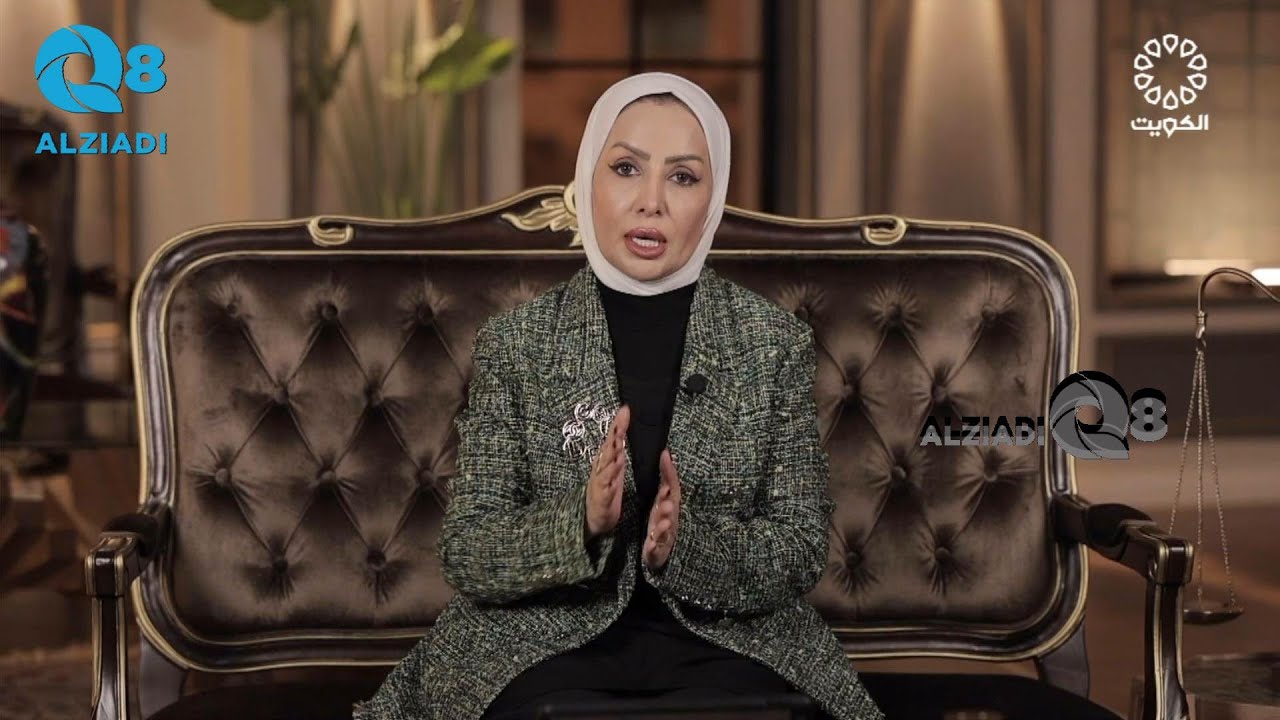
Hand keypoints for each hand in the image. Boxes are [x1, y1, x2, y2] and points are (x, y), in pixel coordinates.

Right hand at [585, 405, 628, 540]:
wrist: (593, 516)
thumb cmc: (606, 488)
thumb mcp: (614, 465)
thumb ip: (617, 446)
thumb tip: (622, 424)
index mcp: (606, 459)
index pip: (613, 438)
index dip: (618, 424)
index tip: (625, 409)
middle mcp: (601, 467)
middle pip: (608, 448)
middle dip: (614, 434)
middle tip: (621, 421)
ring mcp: (600, 482)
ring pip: (607, 468)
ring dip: (613, 457)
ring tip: (620, 447)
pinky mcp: (602, 498)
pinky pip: (607, 489)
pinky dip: (611, 482)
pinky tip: (616, 476)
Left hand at [643, 448, 681, 570]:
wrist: (660, 551)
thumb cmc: (661, 521)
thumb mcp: (662, 498)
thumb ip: (665, 478)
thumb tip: (665, 453)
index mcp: (668, 504)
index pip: (671, 486)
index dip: (668, 472)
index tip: (664, 455)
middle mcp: (670, 518)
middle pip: (671, 508)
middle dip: (669, 499)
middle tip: (665, 491)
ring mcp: (665, 534)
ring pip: (666, 528)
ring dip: (665, 523)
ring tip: (664, 519)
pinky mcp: (657, 549)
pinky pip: (655, 548)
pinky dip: (654, 546)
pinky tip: (651, 544)